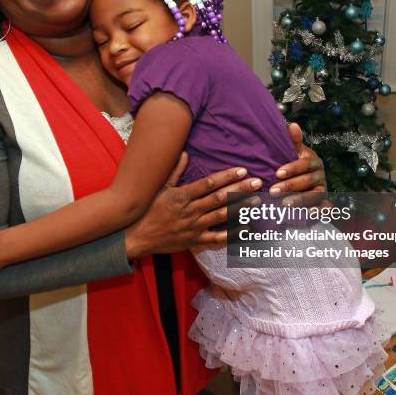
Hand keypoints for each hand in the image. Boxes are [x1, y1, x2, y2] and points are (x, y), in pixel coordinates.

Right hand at [125, 152, 262, 258]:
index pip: (209, 183)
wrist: (138, 237)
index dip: (227, 176)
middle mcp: (190, 210)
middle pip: (220, 198)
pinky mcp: (194, 241)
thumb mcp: (160, 188)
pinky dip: (232, 234)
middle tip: (258, 182)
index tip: (242, 170)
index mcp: (182, 195)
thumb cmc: (149, 210)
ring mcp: (193, 227)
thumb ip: (175, 171)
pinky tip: (246, 228)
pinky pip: (216, 238)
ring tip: (256, 201)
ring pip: (221, 216)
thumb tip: (185, 153)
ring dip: (240, 208)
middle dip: (240, 189)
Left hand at [269, 122, 327, 206]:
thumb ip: (292, 141)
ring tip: (284, 204)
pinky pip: (323, 209)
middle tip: (273, 191)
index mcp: (314, 161)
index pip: (305, 164)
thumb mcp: (293, 152)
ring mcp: (323, 190)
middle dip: (290, 186)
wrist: (301, 180)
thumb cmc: (293, 164)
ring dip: (300, 201)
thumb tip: (292, 125)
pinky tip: (305, 215)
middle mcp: (321, 176)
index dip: (292, 168)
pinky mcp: (322, 203)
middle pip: (308, 181)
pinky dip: (316, 212)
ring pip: (315, 196)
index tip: (277, 173)